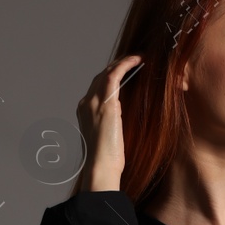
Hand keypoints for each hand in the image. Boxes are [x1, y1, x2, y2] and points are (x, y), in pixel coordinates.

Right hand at [76, 54, 142, 192]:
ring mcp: (93, 102)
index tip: (127, 71)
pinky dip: (126, 64)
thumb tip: (123, 118)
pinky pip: (115, 75)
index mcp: (85, 111)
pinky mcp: (105, 103)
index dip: (112, 76)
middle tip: (135, 60)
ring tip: (139, 57)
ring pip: (107, 72)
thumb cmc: (107, 160)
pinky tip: (138, 60)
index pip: (98, 87)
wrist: (101, 167)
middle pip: (101, 76)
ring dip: (124, 62)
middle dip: (118, 65)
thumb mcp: (109, 137)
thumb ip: (113, 123)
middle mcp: (86, 103)